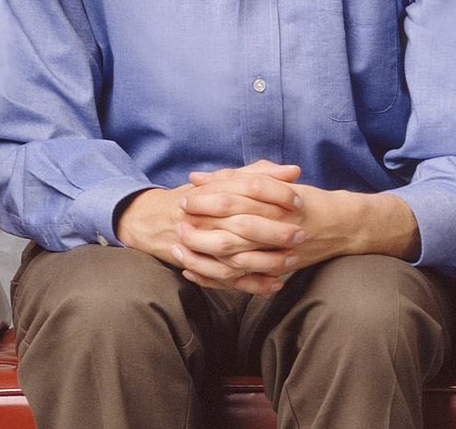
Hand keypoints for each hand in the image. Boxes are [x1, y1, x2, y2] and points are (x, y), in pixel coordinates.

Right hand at [115, 161, 302, 294]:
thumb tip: (294, 171)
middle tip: (301, 234)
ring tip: (291, 261)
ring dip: (266, 262)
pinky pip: (227, 280)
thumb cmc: (199, 197)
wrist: (155, 220)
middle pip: (243, 225)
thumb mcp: (225, 180)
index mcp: (214, 192)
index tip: (299, 201)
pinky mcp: (200, 266)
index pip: (250, 188)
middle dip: (275, 232)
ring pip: (235, 257)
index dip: (278, 194)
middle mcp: (206, 218)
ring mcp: (201, 245)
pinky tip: (275, 284)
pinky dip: (252, 285)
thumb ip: (259, 174)